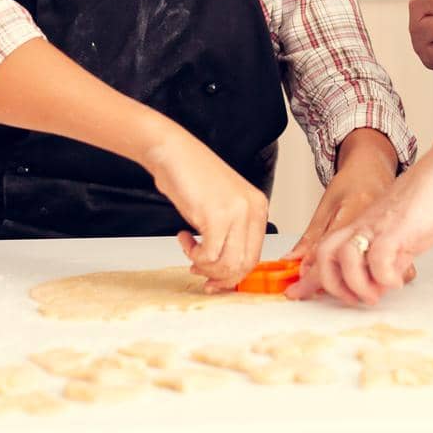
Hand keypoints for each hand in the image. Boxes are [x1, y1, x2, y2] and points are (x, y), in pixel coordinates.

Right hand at [143, 135, 268, 291]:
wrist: (173, 153)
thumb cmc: (193, 176)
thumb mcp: (223, 205)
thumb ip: (232, 232)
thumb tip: (226, 269)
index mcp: (258, 207)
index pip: (254, 256)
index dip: (233, 275)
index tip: (215, 279)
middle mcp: (253, 210)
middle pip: (243, 264)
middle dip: (219, 276)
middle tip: (198, 270)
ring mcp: (236, 212)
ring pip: (227, 264)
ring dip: (204, 265)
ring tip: (190, 251)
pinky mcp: (216, 216)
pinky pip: (208, 255)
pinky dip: (192, 253)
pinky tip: (183, 237)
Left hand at [286, 148, 432, 305]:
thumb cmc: (429, 194)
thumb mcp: (399, 224)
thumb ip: (385, 248)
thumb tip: (381, 276)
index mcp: (361, 220)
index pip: (326, 249)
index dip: (311, 276)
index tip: (298, 294)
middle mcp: (364, 221)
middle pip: (326, 254)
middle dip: (331, 284)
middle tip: (356, 299)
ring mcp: (379, 224)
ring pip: (346, 257)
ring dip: (356, 285)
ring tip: (375, 294)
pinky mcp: (398, 228)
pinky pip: (378, 259)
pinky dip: (384, 278)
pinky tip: (397, 281)